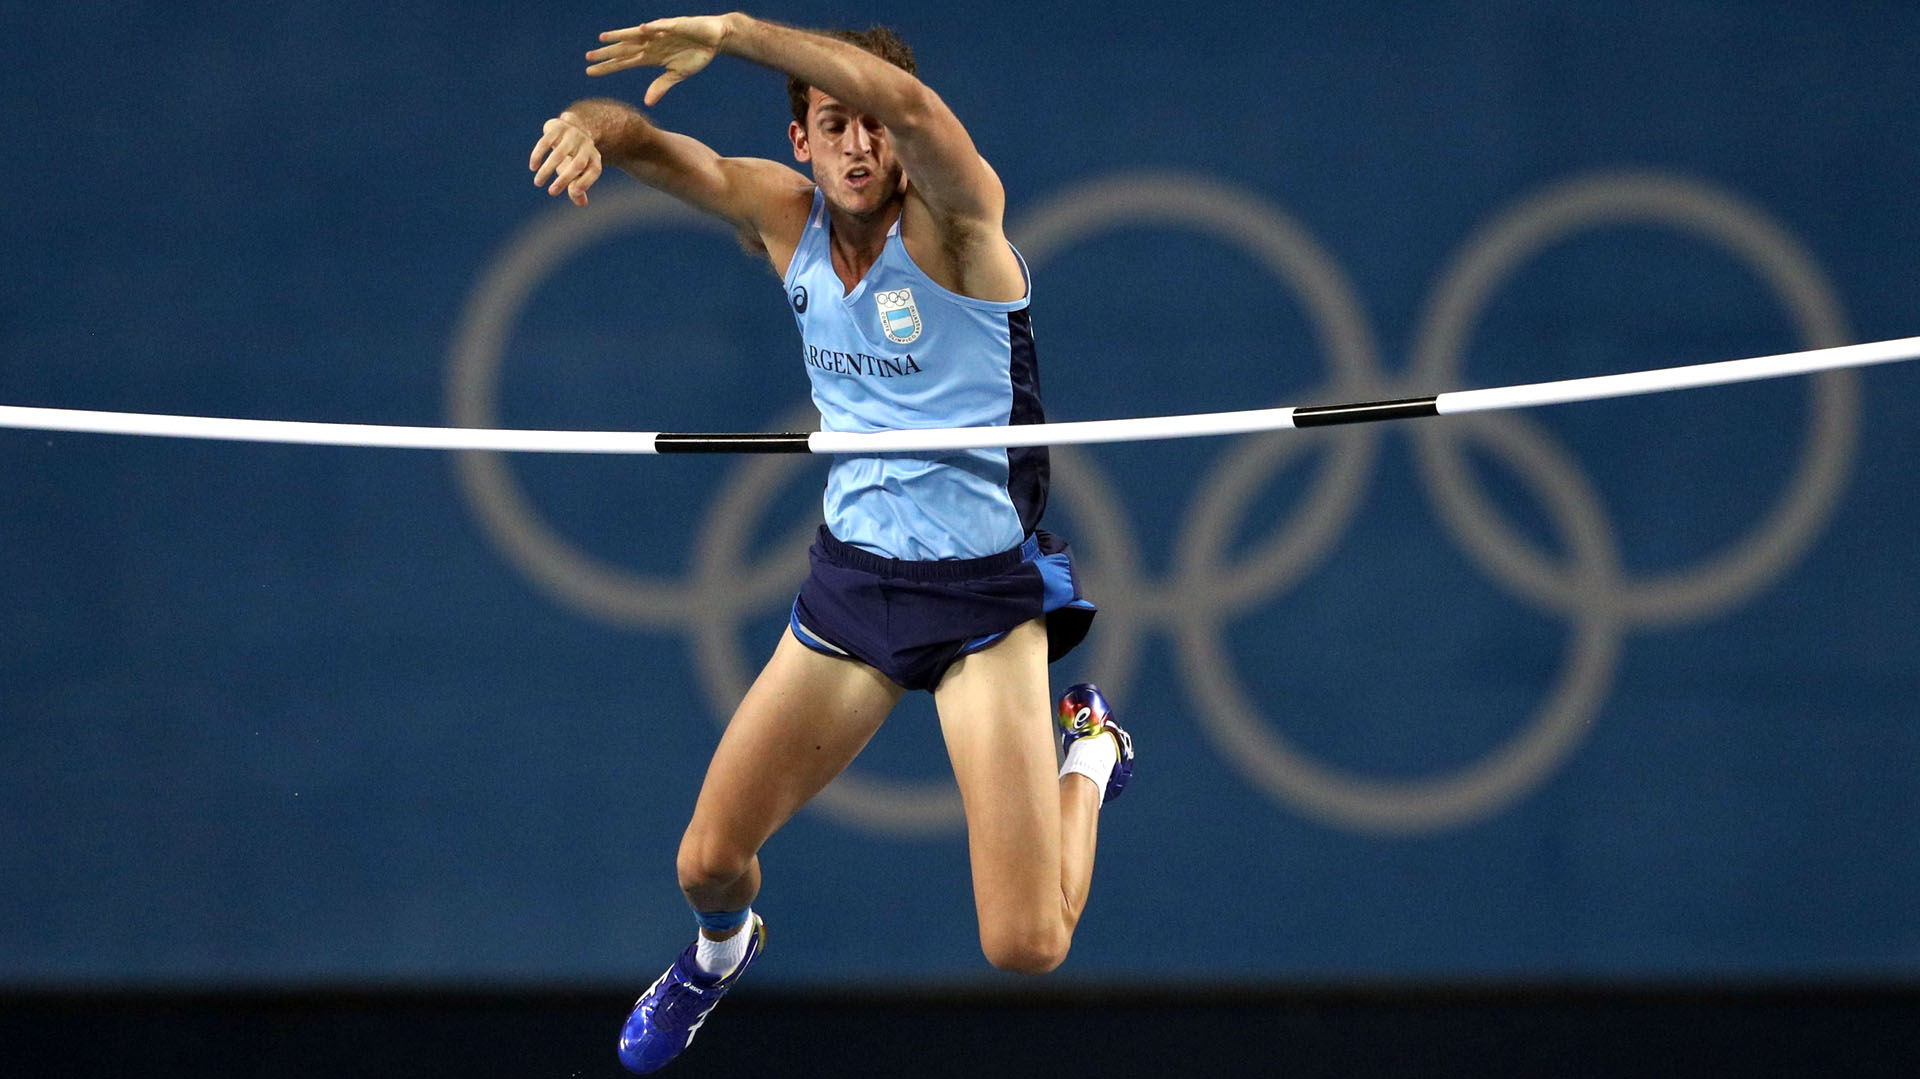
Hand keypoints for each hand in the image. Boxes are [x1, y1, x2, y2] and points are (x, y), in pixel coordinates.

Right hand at [529, 111, 602, 206]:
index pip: (594, 170)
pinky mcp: (557, 127)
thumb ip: (579, 188)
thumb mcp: (578, 173)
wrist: (571, 128)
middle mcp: (586, 145)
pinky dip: (538, 155)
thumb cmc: (575, 158)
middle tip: (551, 192)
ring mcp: (572, 134)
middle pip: (578, 164)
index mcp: (594, 157)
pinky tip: (533, 167)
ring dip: (547, 169)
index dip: (586, 182)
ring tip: (538, 182)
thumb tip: (581, 203)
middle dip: (565, 179)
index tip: (573, 192)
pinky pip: (545, 142)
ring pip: (559, 154)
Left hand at [584, 15, 730, 104]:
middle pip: (625, 49)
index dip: (608, 67)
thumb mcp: (677, 74)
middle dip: (607, 53)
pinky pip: (663, 27)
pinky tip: (641, 29)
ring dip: (621, 36)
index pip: (624, 62)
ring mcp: (661, 34)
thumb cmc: (696, 54)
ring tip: (604, 38)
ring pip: (637, 35)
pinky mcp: (676, 26)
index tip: (590, 71)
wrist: (715, 39)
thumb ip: (661, 86)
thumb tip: (647, 103)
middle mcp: (651, 44)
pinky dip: (653, 28)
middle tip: (588, 57)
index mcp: (651, 57)